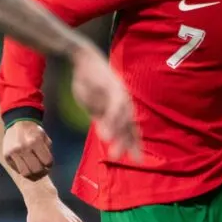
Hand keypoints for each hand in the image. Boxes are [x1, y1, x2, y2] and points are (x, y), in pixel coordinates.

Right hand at [3, 120, 53, 180]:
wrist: (17, 123)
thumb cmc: (34, 132)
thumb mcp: (45, 137)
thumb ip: (48, 151)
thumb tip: (48, 167)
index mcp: (35, 141)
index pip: (47, 162)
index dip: (50, 165)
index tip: (48, 164)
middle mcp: (24, 147)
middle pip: (36, 169)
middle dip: (43, 173)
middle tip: (44, 171)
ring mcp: (14, 152)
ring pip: (26, 173)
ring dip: (33, 176)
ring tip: (36, 173)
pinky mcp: (7, 156)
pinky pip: (17, 170)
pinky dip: (24, 171)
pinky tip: (27, 167)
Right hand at [70, 44, 140, 160]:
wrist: (84, 60)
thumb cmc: (89, 83)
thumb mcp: (94, 106)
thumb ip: (102, 120)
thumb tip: (107, 136)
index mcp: (121, 107)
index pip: (130, 128)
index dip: (134, 143)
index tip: (137, 158)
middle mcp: (124, 102)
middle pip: (129, 126)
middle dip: (131, 144)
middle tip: (135, 160)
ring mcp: (118, 96)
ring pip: (122, 120)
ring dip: (119, 137)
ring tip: (115, 153)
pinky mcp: (110, 89)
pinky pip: (113, 108)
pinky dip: (111, 122)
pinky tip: (106, 135)